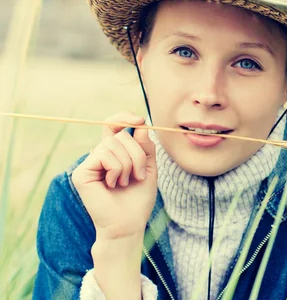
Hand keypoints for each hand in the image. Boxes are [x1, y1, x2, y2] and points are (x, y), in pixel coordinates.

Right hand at [72, 112, 157, 239]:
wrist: (128, 224)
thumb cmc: (138, 199)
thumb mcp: (149, 167)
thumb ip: (145, 146)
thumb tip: (139, 125)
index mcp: (115, 152)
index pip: (114, 124)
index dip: (124, 117)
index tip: (140, 119)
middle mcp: (100, 155)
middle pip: (121, 135)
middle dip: (138, 154)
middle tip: (138, 175)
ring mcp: (90, 163)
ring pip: (114, 144)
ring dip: (128, 164)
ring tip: (125, 182)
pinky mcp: (82, 172)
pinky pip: (104, 155)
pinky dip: (116, 169)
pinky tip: (113, 184)